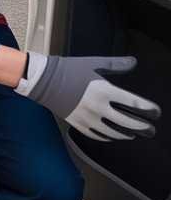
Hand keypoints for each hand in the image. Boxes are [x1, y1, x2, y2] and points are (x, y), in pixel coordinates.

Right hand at [17, 53, 159, 140]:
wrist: (43, 80)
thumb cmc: (68, 70)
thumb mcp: (93, 63)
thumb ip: (116, 64)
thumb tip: (133, 62)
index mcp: (104, 90)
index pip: (135, 104)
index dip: (149, 110)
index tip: (155, 112)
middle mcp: (98, 107)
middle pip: (128, 122)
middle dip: (143, 127)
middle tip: (150, 128)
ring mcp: (88, 118)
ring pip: (114, 133)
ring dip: (127, 134)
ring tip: (134, 134)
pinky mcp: (78, 124)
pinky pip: (98, 136)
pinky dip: (108, 138)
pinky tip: (113, 136)